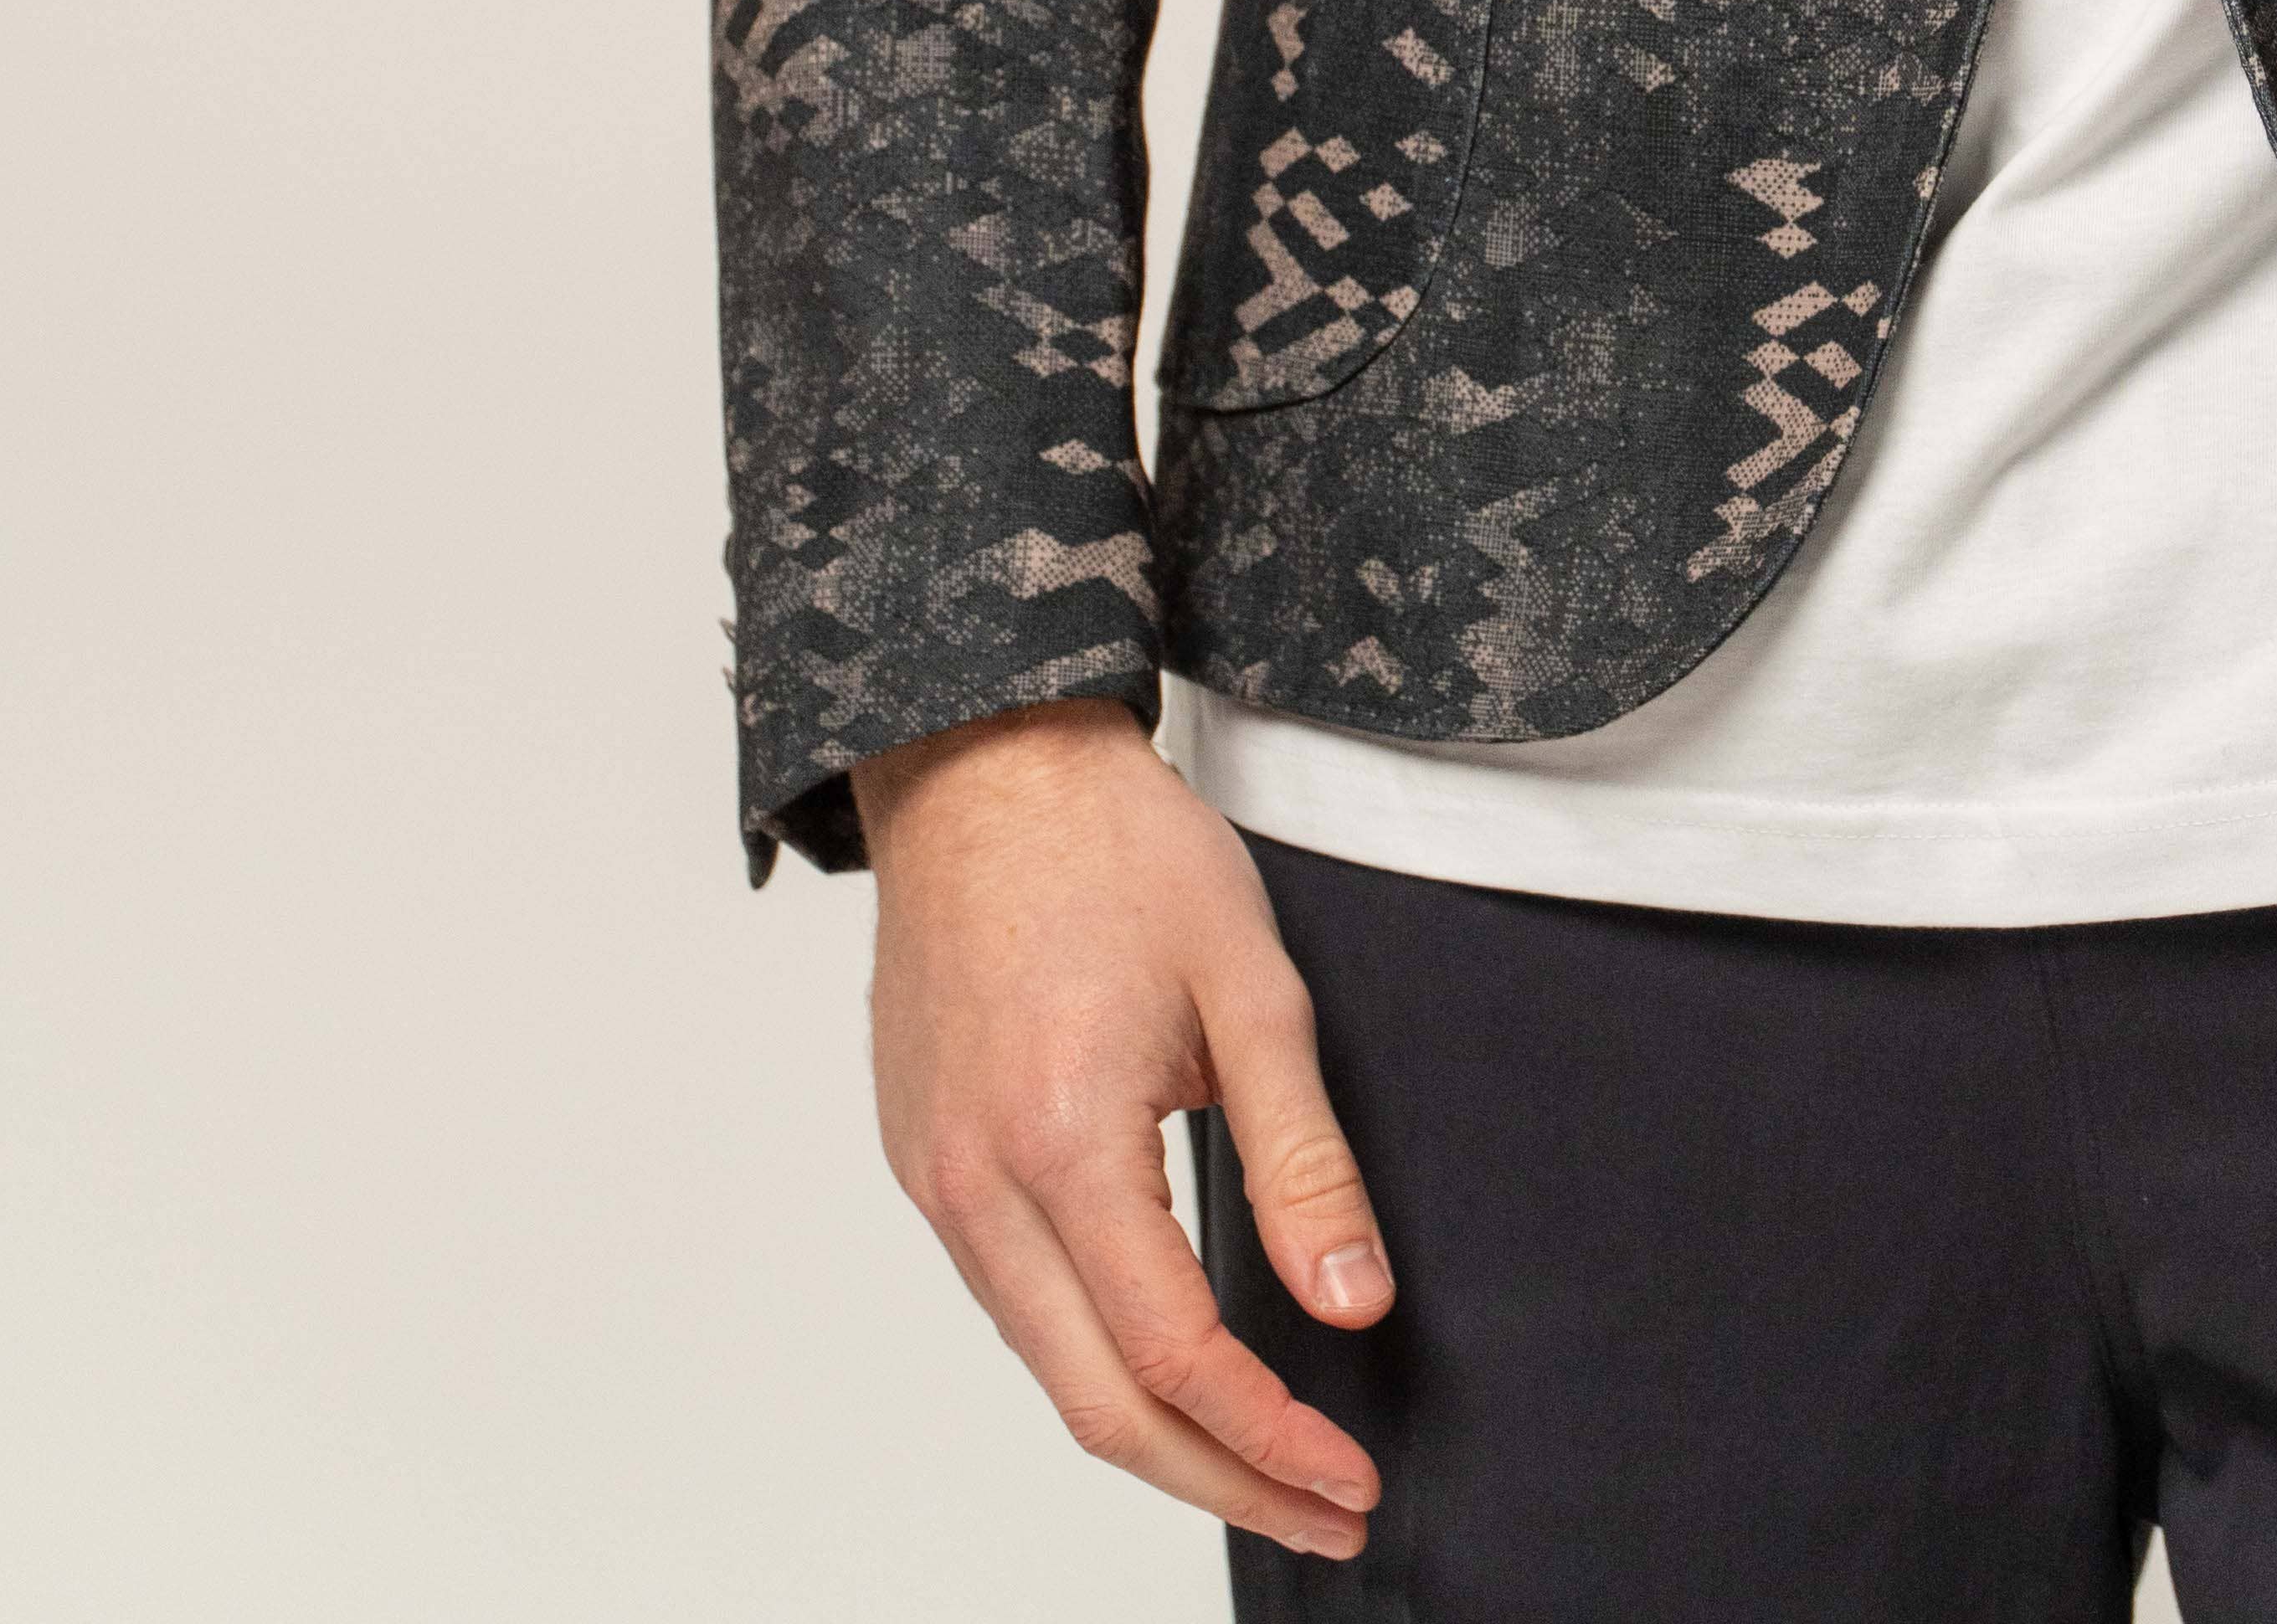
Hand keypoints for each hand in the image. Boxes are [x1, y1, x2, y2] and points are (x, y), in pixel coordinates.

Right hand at [855, 699, 1388, 1567]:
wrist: (985, 765)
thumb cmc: (1119, 850)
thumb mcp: (1250, 982)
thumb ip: (1302, 1156)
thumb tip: (1352, 1305)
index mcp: (1061, 1141)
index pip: (1173, 1354)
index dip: (1268, 1438)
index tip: (1348, 1479)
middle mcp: (977, 1184)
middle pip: (1097, 1405)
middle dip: (1218, 1483)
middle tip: (1324, 1512)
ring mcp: (935, 1179)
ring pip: (1048, 1366)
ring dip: (1157, 1432)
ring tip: (1264, 1457)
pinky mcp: (925, 1161)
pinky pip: (1012, 1300)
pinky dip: (1094, 1357)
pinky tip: (1167, 1359)